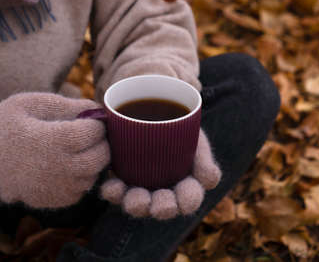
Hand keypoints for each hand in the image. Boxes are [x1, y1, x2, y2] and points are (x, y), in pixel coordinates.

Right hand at [0, 92, 109, 208]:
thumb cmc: (3, 125)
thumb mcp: (29, 103)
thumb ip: (66, 104)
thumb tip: (96, 107)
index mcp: (53, 140)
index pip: (95, 132)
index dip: (96, 124)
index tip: (89, 119)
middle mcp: (59, 168)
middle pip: (101, 157)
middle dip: (101, 143)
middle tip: (88, 134)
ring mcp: (57, 188)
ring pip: (94, 174)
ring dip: (92, 160)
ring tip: (76, 149)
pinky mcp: (54, 201)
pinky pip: (82, 189)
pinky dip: (81, 176)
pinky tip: (66, 164)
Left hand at [100, 129, 220, 219]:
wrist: (150, 109)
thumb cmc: (179, 127)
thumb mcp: (195, 135)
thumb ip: (203, 156)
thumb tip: (209, 178)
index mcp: (186, 184)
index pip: (190, 198)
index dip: (189, 200)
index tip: (185, 200)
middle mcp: (164, 193)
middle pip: (164, 208)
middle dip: (163, 209)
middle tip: (160, 206)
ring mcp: (141, 189)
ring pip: (138, 205)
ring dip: (135, 204)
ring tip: (133, 199)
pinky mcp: (120, 180)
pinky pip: (115, 192)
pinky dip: (112, 192)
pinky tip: (109, 186)